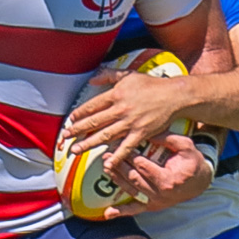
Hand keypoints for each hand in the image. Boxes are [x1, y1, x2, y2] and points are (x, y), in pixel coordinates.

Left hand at [67, 71, 190, 173]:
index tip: (71, 120)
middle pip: (94, 122)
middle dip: (78, 130)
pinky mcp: (141, 133)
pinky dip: (117, 156)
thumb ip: (108, 75)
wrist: (174, 96)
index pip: (92, 105)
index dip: (80, 114)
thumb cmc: (152, 85)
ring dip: (88, 143)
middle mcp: (120, 109)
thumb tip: (91, 79)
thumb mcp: (129, 75)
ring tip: (76, 150)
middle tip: (65, 137)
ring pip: (105, 135)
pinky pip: (126, 147)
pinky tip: (107, 163)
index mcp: (116, 94)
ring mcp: (130, 123)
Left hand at [105, 134, 213, 216]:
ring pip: (130, 190)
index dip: (131, 157)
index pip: (144, 167)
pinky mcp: (151, 207)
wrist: (199, 183)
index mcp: (168, 180)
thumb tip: (148, 132)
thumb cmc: (192, 162)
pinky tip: (108, 213)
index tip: (120, 146)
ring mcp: (155, 202)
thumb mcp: (186, 146)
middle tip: (108, 155)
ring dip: (116, 179)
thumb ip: (168, 139)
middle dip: (119, 166)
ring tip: (106, 167)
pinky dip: (121, 212)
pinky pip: (135, 210)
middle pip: (134, 179)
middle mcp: (160, 194)